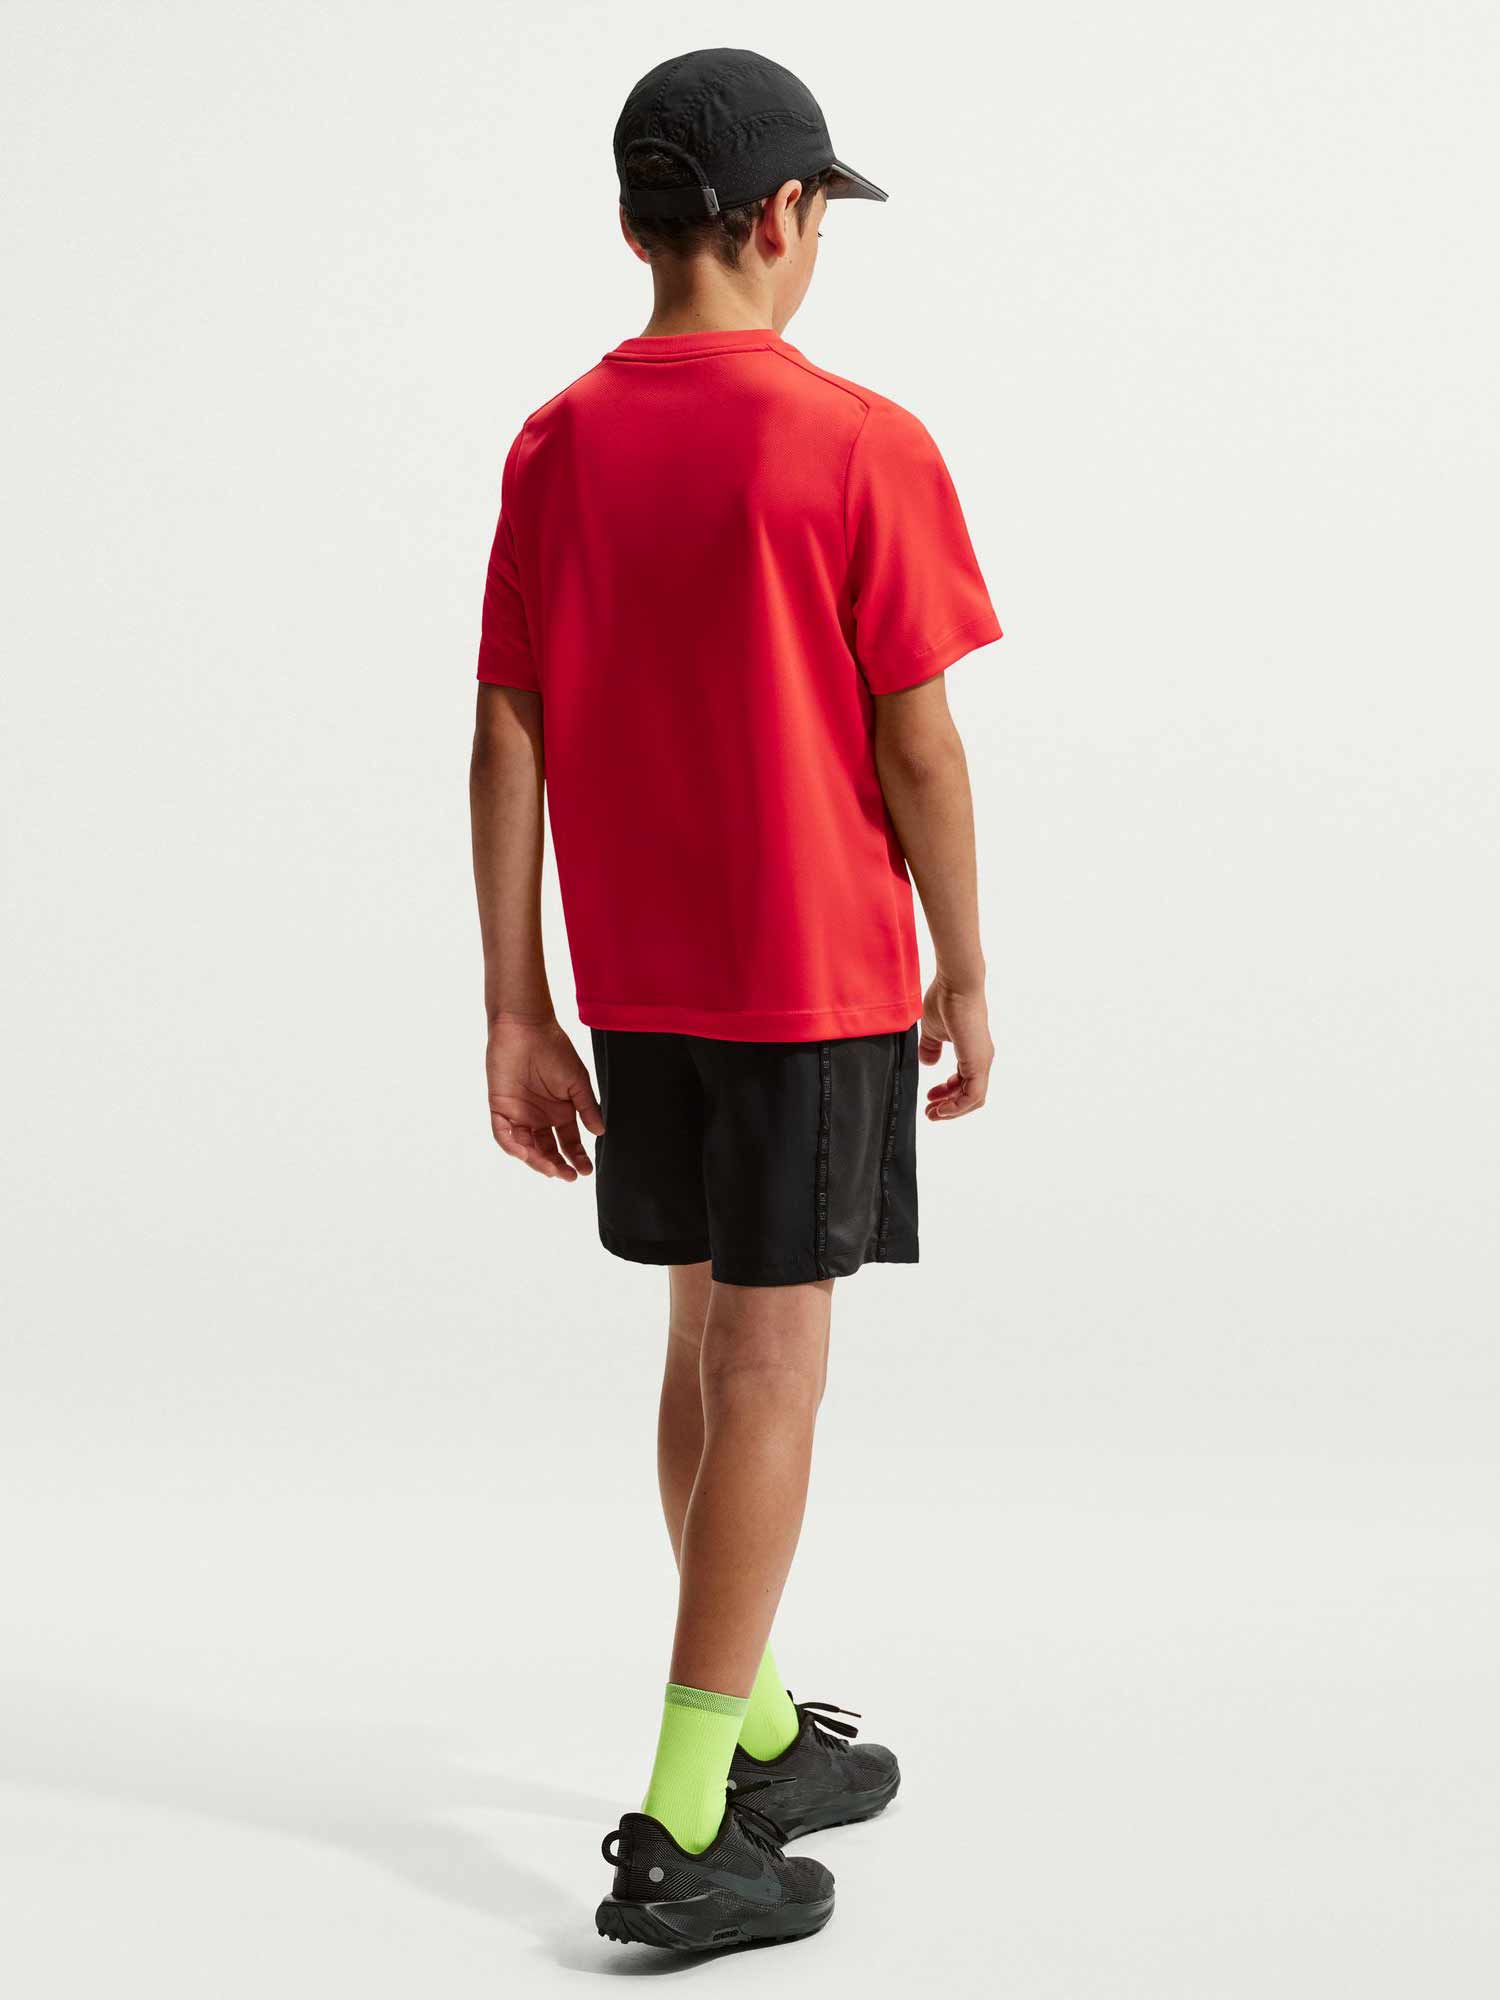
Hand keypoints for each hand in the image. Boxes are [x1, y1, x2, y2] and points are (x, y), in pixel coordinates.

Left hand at [486, 1017, 604, 1180]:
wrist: (526, 1028)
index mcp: (560, 1112)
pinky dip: (512, 1146)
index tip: (586, 1169)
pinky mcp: (500, 1107)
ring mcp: (519, 1114)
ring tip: (552, 1168)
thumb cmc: (554, 1049)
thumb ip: (587, 1107)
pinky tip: (526, 1153)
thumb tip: (600, 1132)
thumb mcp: (577, 1081)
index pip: (568, 1142)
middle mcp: (539, 1117)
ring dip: (537, 1161)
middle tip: (569, 1176)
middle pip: (547, 1150)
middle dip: (558, 1165)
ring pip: (526, 1147)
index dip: (577, 1158)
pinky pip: (503, 1134)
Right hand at [918, 977, 992, 1120]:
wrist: (955, 986)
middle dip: (949, 1107)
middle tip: (930, 1112)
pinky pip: (972, 1095)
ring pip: (973, 1099)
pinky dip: (957, 1106)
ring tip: (932, 1114)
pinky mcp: (978, 1063)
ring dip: (952, 1111)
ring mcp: (982, 1062)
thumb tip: (928, 1062)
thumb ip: (930, 1048)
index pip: (964, 1082)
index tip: (929, 1097)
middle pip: (970, 1096)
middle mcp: (981, 1059)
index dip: (946, 1094)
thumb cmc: (945, 1001)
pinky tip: (942, 1108)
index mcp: (972, 1052)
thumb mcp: (933, 1030)